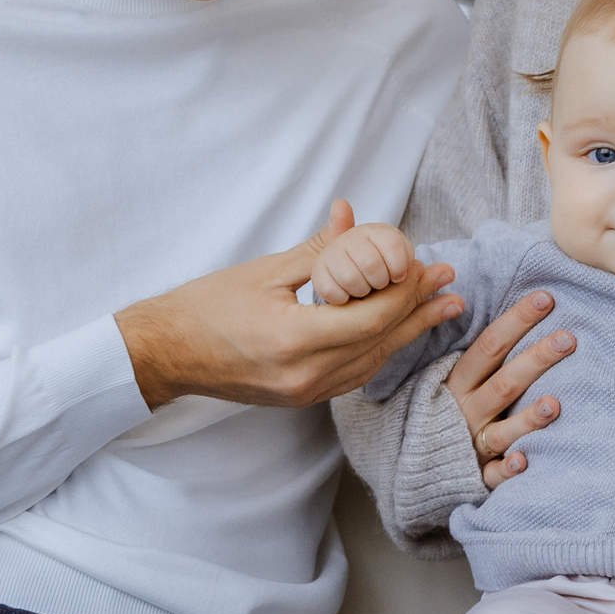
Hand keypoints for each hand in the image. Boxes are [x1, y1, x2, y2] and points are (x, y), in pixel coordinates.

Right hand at [117, 201, 459, 410]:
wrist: (164, 354)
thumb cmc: (205, 306)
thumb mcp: (265, 271)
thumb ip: (318, 249)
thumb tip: (352, 215)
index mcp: (295, 340)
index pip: (373, 317)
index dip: (406, 290)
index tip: (428, 265)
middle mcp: (306, 375)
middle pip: (381, 342)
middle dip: (418, 310)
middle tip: (450, 283)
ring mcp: (304, 392)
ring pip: (372, 363)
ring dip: (406, 333)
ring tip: (440, 308)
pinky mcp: (301, 397)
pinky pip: (353, 375)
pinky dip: (378, 350)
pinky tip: (396, 332)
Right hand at [443, 290, 574, 489]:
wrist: (411, 461)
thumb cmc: (443, 410)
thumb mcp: (449, 377)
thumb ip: (479, 353)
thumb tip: (507, 307)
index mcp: (458, 382)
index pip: (490, 345)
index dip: (517, 321)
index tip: (545, 298)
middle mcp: (467, 411)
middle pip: (505, 382)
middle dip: (535, 360)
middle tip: (568, 339)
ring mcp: (473, 444)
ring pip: (503, 430)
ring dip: (527, 419)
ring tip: (555, 404)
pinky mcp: (478, 474)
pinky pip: (492, 475)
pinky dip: (506, 470)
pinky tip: (523, 462)